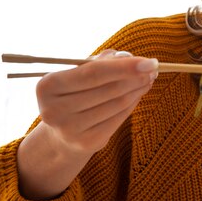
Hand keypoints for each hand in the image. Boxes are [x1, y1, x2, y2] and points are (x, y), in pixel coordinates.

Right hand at [16, 50, 157, 199]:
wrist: (61, 132)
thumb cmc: (73, 93)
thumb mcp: (79, 73)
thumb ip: (101, 62)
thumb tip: (129, 57)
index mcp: (47, 86)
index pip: (93, 72)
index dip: (124, 67)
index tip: (149, 61)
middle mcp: (54, 110)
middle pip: (108, 89)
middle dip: (136, 77)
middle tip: (154, 68)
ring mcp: (70, 129)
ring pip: (117, 103)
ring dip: (138, 88)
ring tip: (149, 78)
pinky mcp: (86, 143)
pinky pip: (118, 118)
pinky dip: (133, 103)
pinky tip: (139, 93)